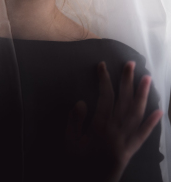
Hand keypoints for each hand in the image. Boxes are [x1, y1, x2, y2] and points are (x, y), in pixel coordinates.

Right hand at [65, 61, 162, 181]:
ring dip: (142, 95)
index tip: (102, 66)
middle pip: (124, 101)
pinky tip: (159, 111)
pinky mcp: (132, 149)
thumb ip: (74, 121)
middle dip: (126, 81)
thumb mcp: (69, 141)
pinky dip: (152, 122)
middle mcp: (116, 131)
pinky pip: (144, 134)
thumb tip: (82, 102)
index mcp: (99, 127)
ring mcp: (127, 140)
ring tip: (146, 78)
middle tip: (130, 64)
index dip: (104, 80)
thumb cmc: (77, 162)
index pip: (105, 98)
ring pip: (137, 114)